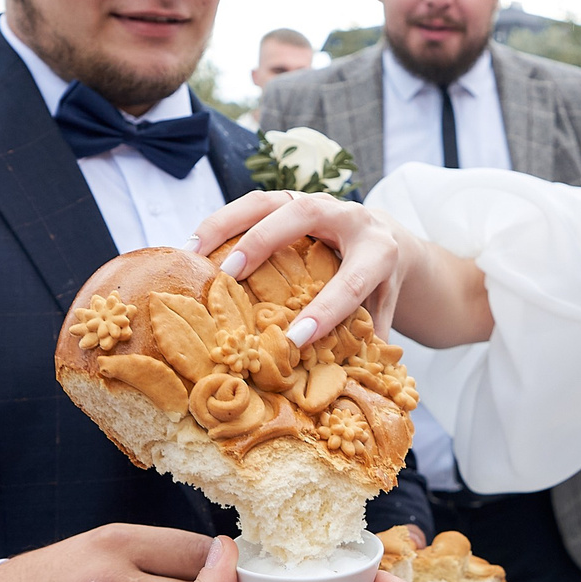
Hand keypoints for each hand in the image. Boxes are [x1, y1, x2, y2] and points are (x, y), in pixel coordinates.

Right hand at [193, 190, 411, 344]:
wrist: (385, 238)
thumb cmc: (379, 284)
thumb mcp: (383, 311)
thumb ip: (367, 340)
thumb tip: (344, 382)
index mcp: (379, 251)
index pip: (350, 281)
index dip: (324, 311)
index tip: (294, 339)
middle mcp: (350, 217)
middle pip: (305, 215)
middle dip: (265, 242)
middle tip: (230, 273)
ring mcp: (317, 202)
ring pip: (272, 200)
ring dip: (229, 223)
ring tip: (194, 252)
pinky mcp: (292, 199)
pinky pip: (254, 203)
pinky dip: (222, 221)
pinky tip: (195, 243)